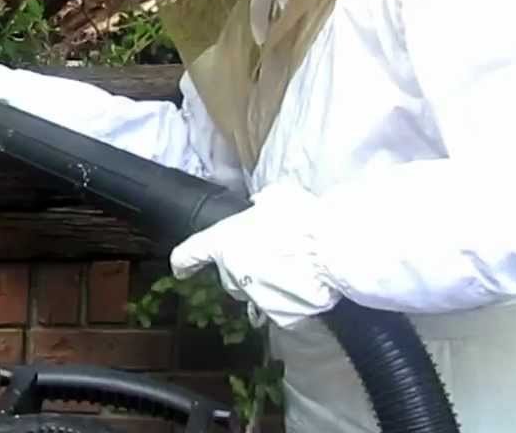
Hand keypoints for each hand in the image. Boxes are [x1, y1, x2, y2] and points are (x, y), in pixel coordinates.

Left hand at [170, 180, 338, 328]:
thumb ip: (260, 205)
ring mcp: (255, 298)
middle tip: (272, 252)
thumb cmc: (301, 218)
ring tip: (294, 268)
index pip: (189, 253)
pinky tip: (306, 285)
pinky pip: (281, 308)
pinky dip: (290, 299)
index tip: (181, 269)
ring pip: (255, 293)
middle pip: (230, 275)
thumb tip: (260, 208)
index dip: (184, 261)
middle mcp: (233, 273)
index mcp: (222, 241)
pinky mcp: (281, 317)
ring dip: (267, 283)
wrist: (334, 250)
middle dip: (244, 266)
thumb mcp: (276, 197)